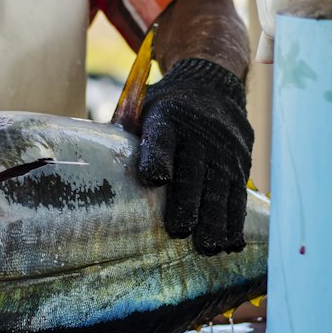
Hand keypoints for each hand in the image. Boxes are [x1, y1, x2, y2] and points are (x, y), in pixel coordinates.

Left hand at [137, 57, 253, 253]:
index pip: (162, 138)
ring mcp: (223, 149)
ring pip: (221, 187)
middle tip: (180, 230)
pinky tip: (231, 243)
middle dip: (189, 202)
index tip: (154, 179)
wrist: (213, 85)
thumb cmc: (167, 107)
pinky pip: (239, 194)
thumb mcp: (143, 107)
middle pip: (194, 171)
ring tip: (208, 247)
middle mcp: (199, 134)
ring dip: (216, 220)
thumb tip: (90, 161)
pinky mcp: (241, 162)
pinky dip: (236, 221)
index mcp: (166, 118)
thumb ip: (124, 133)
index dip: (158, 157)